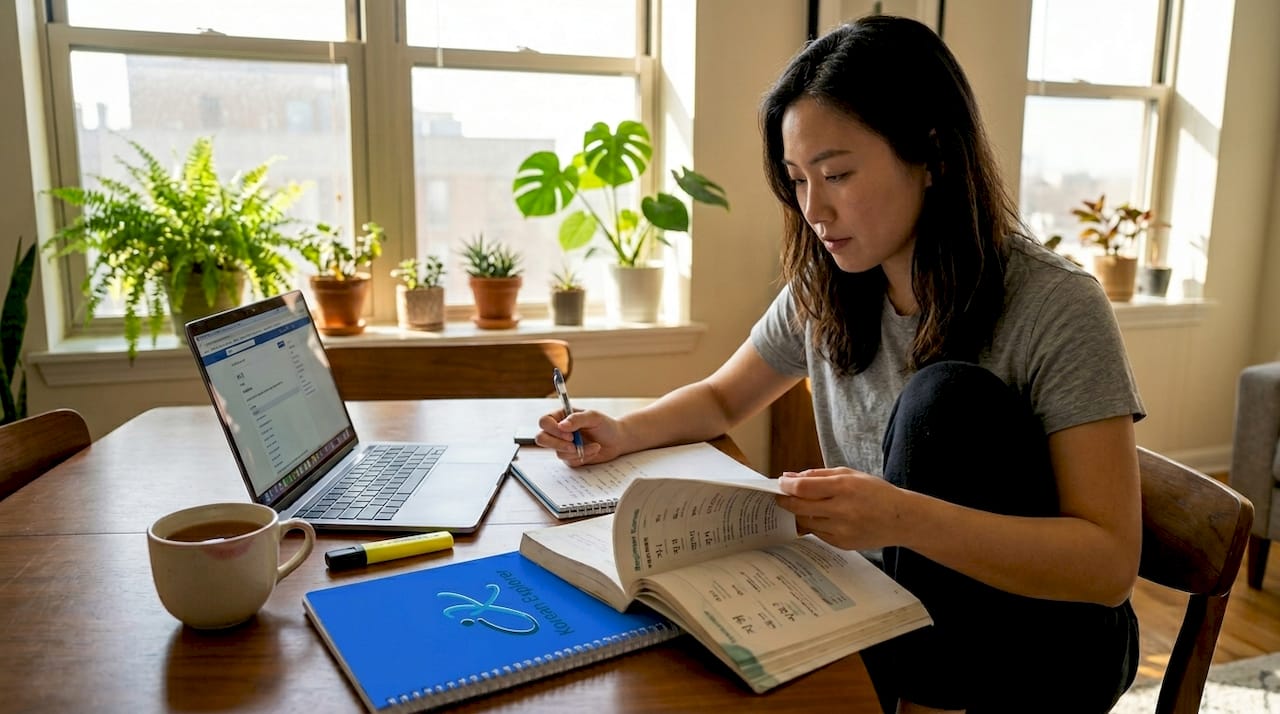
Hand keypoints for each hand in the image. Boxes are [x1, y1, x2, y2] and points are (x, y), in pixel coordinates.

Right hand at [533, 408, 623, 465]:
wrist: (617, 440)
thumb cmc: (606, 425)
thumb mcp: (594, 417)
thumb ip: (577, 419)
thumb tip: (561, 426)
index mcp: (561, 416)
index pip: (544, 422)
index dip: (553, 429)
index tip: (569, 434)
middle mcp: (559, 431)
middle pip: (541, 438)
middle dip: (557, 444)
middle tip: (573, 445)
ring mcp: (563, 445)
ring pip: (557, 452)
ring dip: (577, 451)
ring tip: (594, 445)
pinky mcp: (570, 457)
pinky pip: (569, 461)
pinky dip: (583, 457)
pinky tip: (593, 450)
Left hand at [775, 467, 906, 550]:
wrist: (901, 519)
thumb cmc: (875, 492)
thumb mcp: (850, 474)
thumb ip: (818, 475)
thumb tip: (790, 477)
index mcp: (844, 487)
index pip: (803, 488)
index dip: (787, 486)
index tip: (780, 483)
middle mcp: (842, 509)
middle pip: (799, 507)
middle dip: (784, 500)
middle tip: (780, 496)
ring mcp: (842, 529)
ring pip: (806, 522)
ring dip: (799, 513)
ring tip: (801, 506)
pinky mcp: (843, 543)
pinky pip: (818, 533)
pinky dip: (814, 524)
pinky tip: (821, 517)